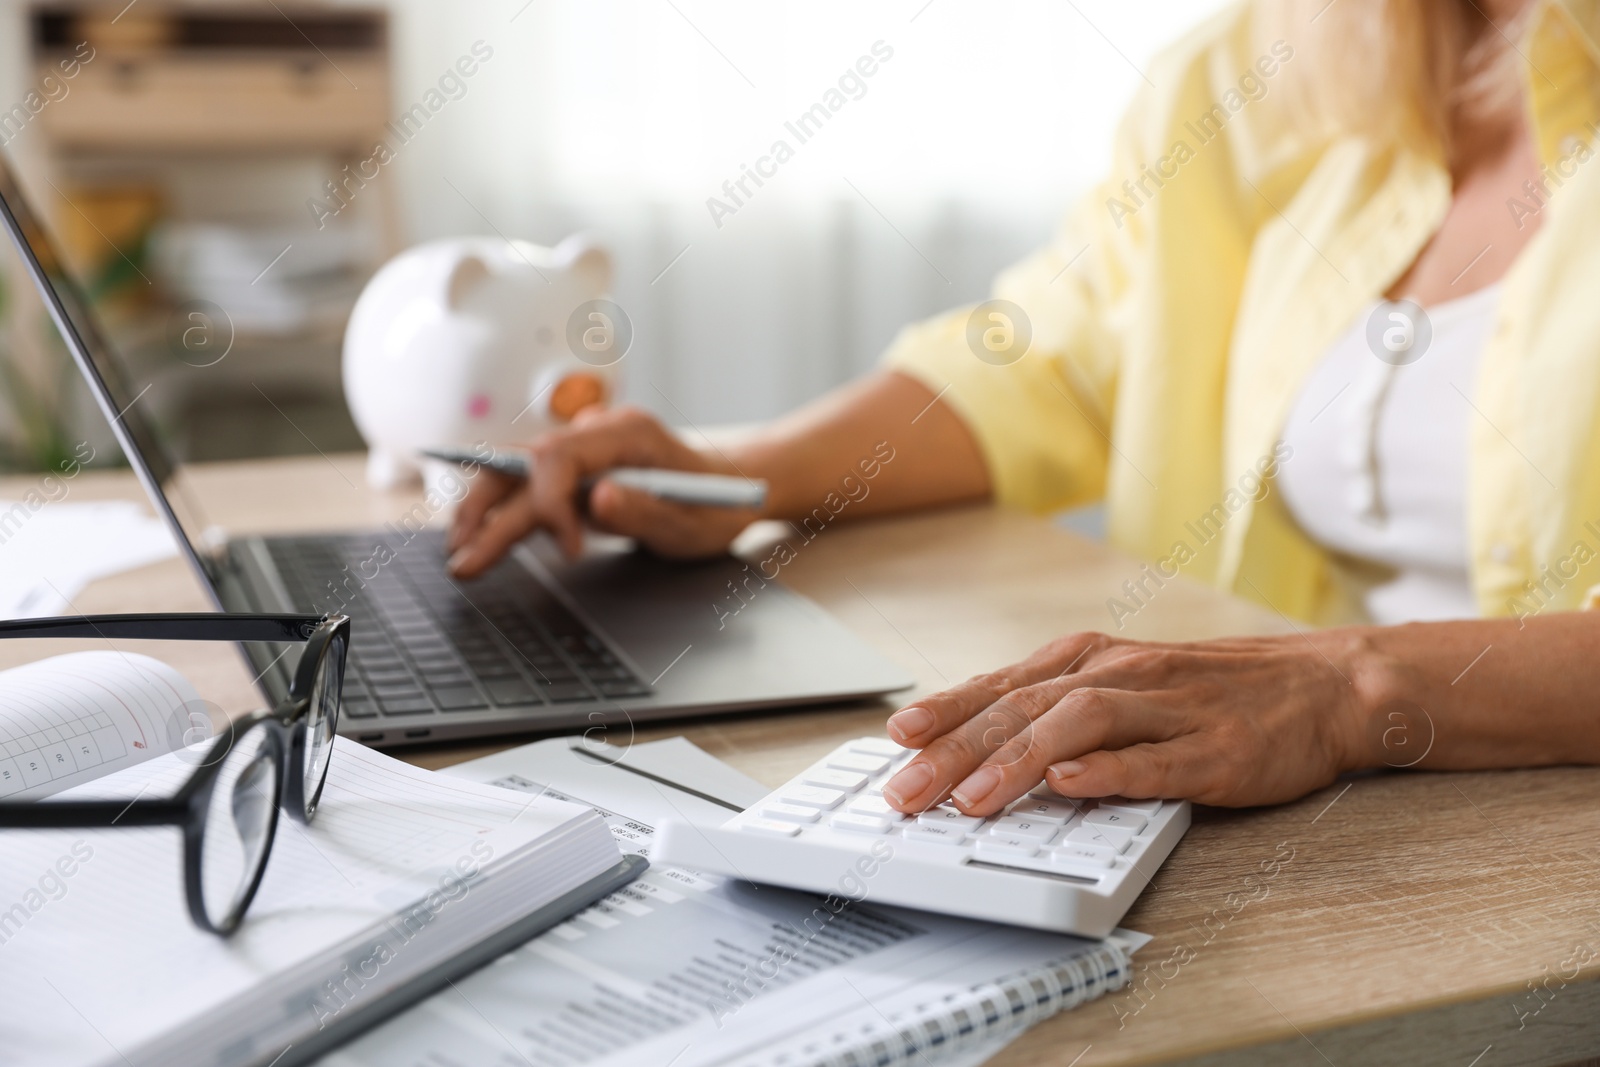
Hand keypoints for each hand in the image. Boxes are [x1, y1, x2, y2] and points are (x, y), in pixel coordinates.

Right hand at [446, 406, 760, 575]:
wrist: (729, 490)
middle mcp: (596, 433)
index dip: (551, 503)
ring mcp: (584, 450)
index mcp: (626, 433)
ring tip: (460, 554)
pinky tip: (478, 537)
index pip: (561, 455)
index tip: (571, 551)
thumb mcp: (693, 520)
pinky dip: (502, 512)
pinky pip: (529, 486)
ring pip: (517, 473)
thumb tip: (598, 499)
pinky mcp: (577, 472)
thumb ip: (646, 509)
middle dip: (491, 510)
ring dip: (484, 511)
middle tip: (466, 558)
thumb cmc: (714, 505)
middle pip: (525, 462)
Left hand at [880, 630, 1382, 813]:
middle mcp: (1123, 675)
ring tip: (970, 799)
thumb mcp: (1125, 685)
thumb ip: (1061, 709)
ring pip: (1078, 725)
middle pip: (1025, 707)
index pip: (1005, 686)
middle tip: (908, 790)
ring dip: (1017, 762)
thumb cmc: (1213, 691)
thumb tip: (982, 743)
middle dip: (958, 750)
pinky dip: (1109, 771)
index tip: (898, 738)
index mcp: (1094, 661)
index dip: (948, 711)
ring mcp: (1170, 709)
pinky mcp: (1216, 749)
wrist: (1322, 687)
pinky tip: (1070, 785)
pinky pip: (1156, 759)